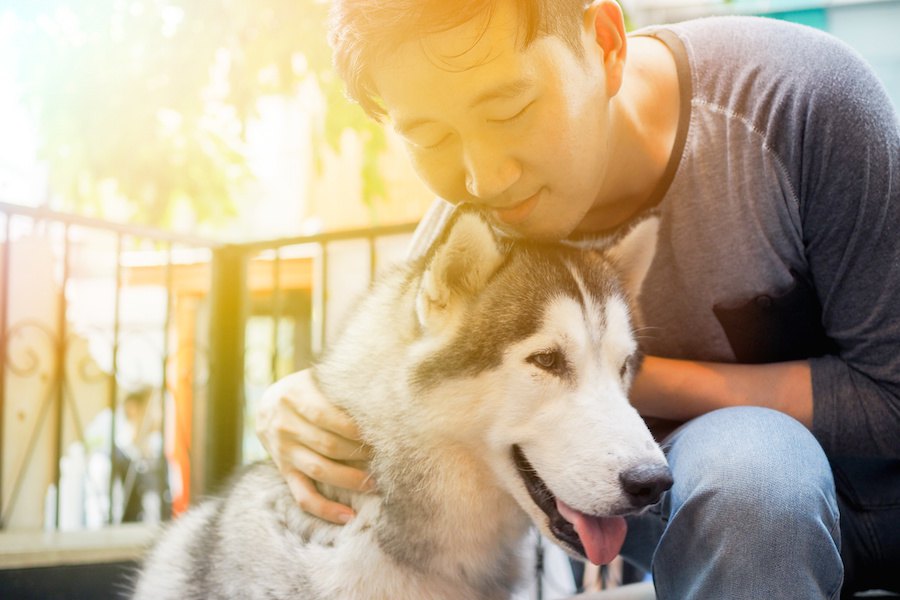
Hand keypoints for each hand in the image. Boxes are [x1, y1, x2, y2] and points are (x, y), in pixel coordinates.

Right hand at [256, 369, 373, 523]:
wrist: (265, 405)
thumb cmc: (305, 389)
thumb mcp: (316, 379)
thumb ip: (339, 386)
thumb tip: (380, 395)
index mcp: (294, 398)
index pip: (329, 417)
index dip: (356, 428)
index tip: (381, 431)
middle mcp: (285, 427)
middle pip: (328, 445)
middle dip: (360, 453)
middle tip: (386, 455)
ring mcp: (283, 452)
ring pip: (319, 470)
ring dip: (350, 479)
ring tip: (375, 482)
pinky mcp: (285, 473)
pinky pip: (303, 496)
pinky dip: (325, 509)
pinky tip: (348, 516)